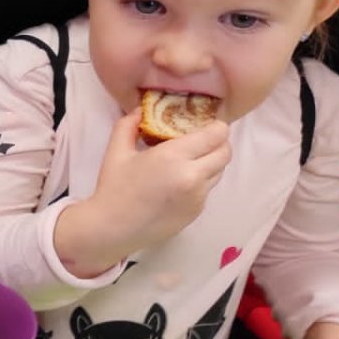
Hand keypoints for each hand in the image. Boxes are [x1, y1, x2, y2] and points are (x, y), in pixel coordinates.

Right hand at [63, 111, 230, 271]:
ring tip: (190, 162)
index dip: (216, 126)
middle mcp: (192, 176)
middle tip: (202, 141)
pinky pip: (208, 189)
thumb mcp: (116, 151)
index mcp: (173, 156)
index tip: (205, 125)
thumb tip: (141, 110)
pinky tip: (179, 183)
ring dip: (211, 162)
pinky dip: (201, 181)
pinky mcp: (197, 211)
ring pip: (219, 171)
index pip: (216, 134)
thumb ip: (128, 125)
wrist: (113, 228)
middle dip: (218, 143)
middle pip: (225, 152)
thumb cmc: (113, 188)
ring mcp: (198, 196)